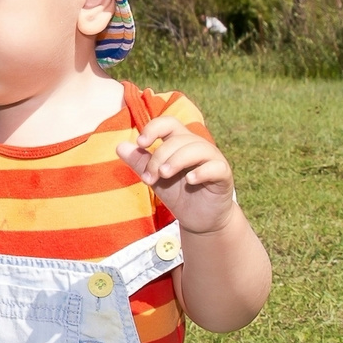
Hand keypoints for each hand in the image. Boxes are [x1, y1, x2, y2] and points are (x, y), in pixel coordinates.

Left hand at [118, 121, 236, 231]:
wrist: (200, 220)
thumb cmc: (178, 195)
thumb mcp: (155, 179)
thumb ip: (140, 163)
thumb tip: (120, 146)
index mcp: (180, 143)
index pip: (168, 123)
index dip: (154, 128)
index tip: (141, 143)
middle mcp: (197, 146)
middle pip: (177, 140)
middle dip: (159, 157)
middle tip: (148, 178)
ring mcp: (212, 159)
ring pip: (196, 149)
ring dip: (176, 161)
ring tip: (163, 175)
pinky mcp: (223, 175)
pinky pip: (215, 167)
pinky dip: (202, 171)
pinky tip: (189, 181)